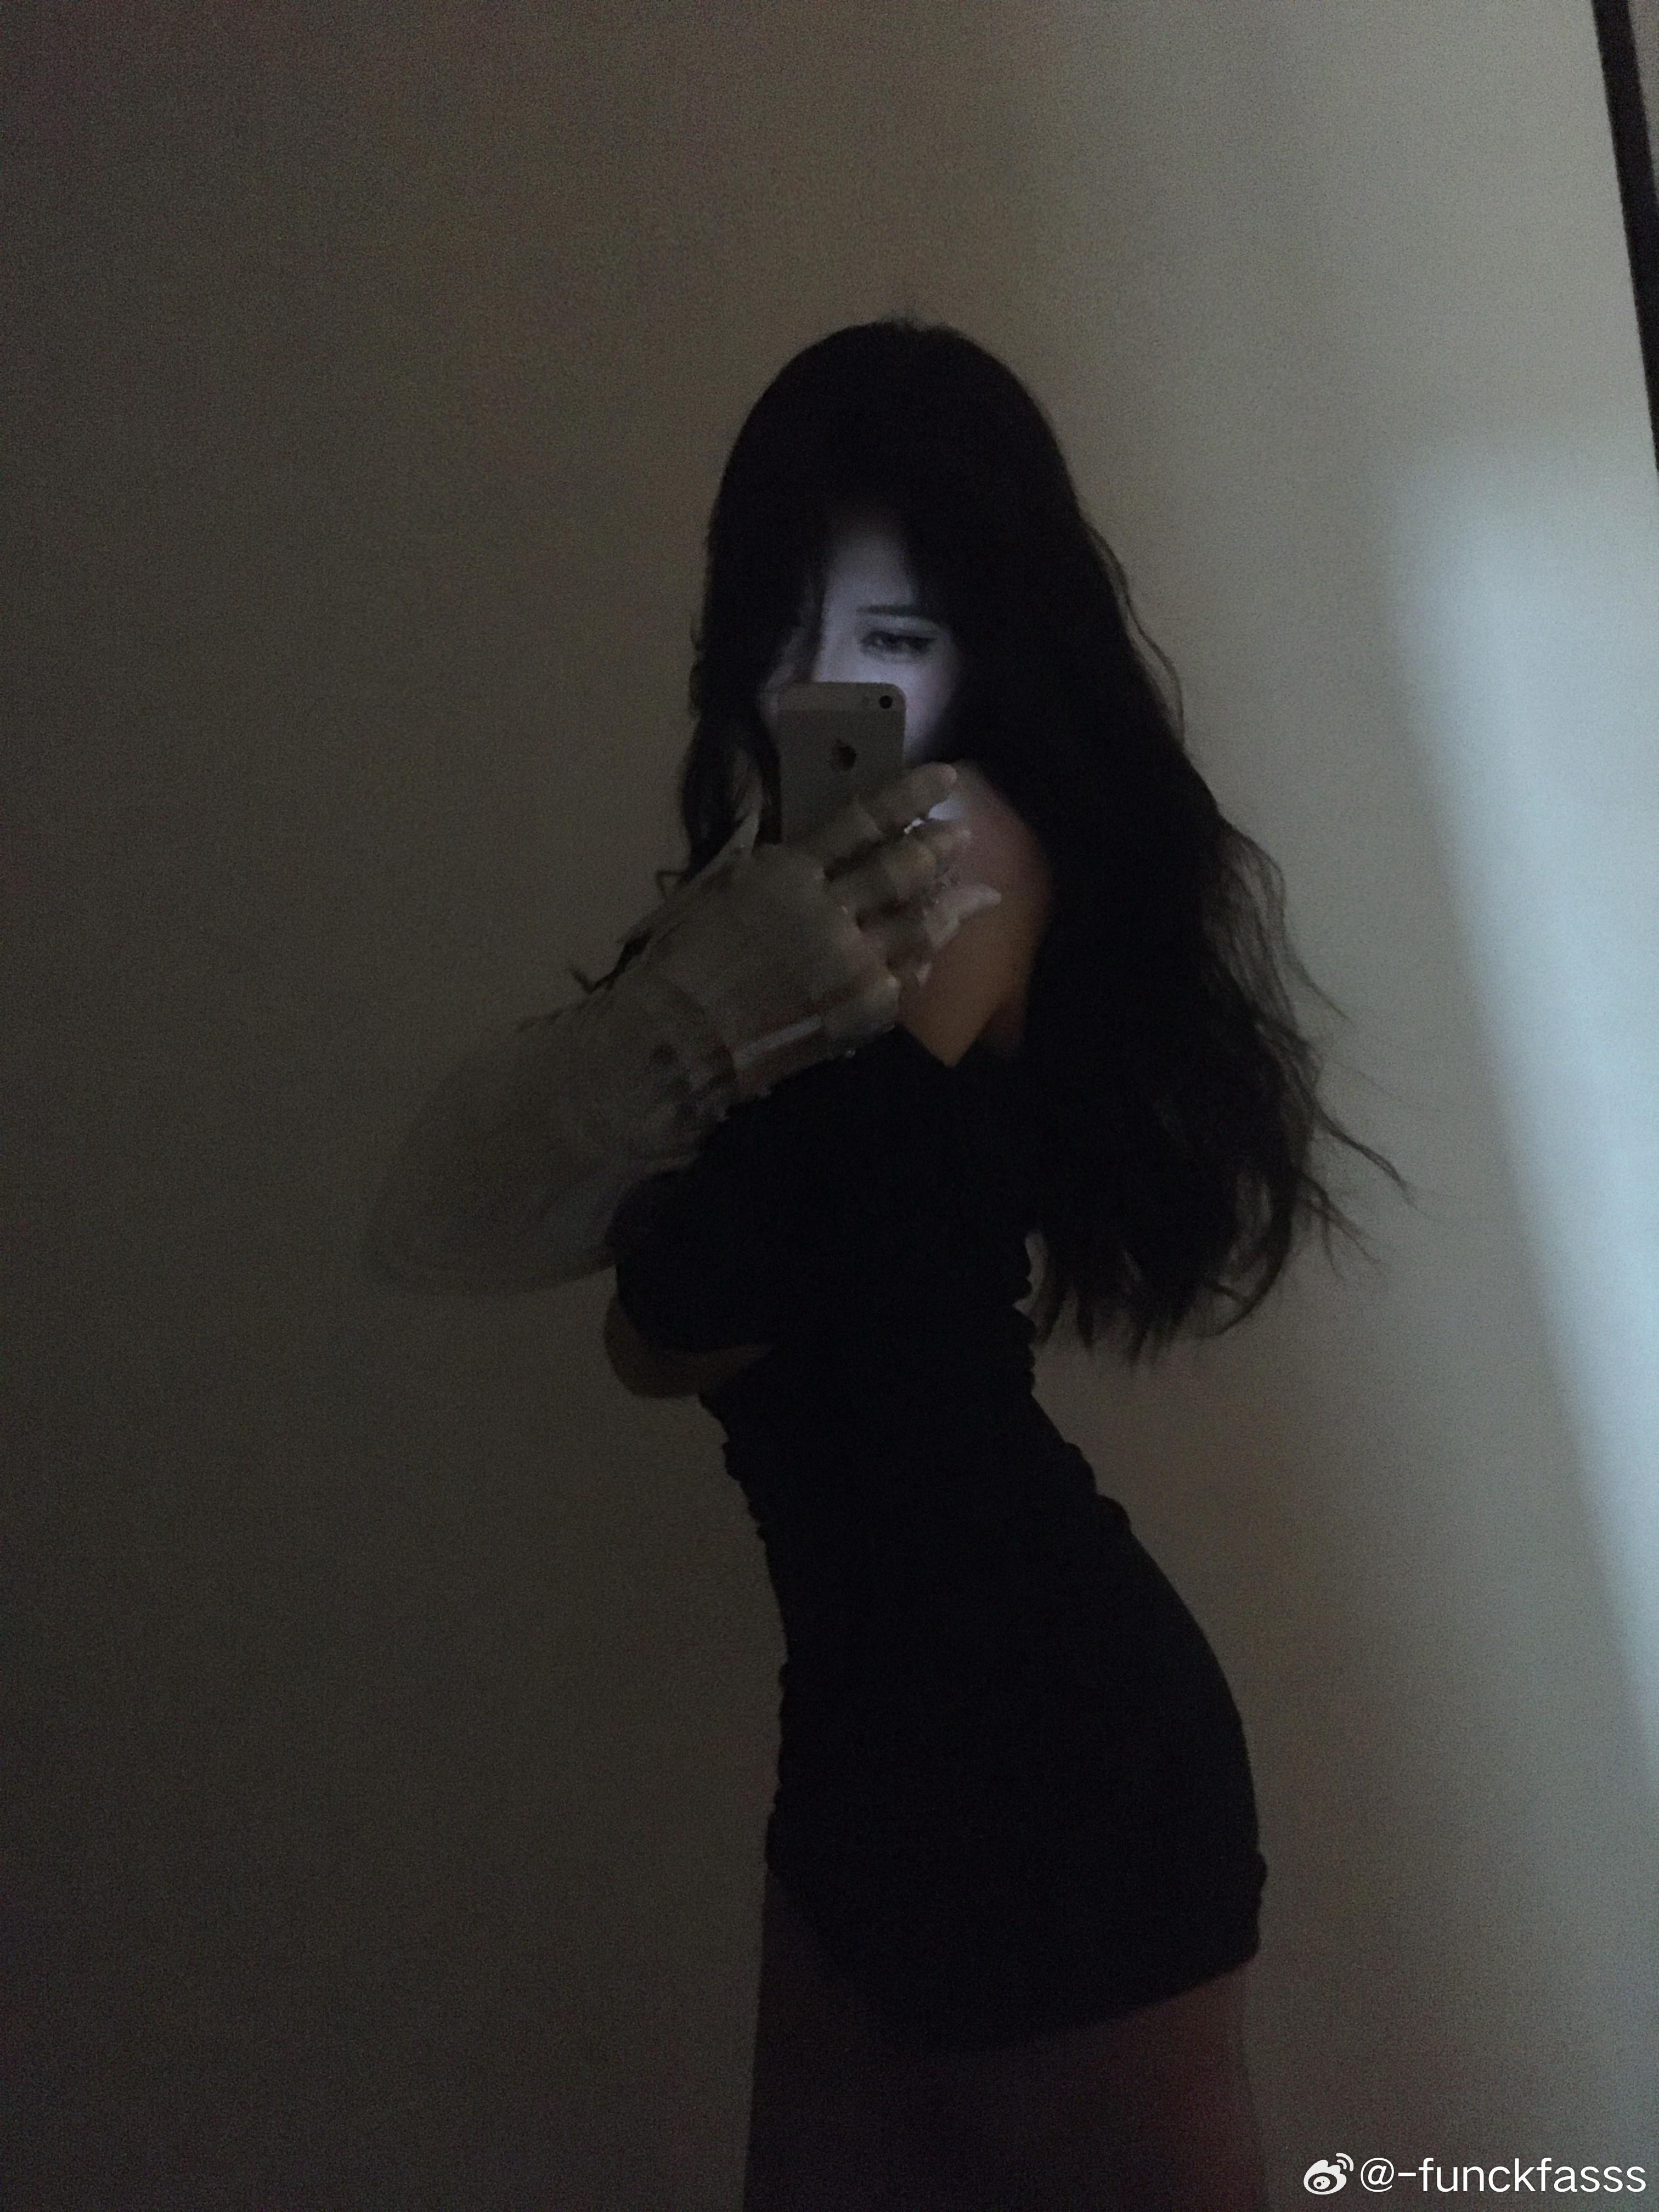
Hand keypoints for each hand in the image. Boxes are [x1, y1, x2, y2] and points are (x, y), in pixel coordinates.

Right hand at [631, 764, 1001, 1099]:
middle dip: (940, 846)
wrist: (679, 1040)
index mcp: (789, 871)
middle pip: (904, 867)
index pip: (865, 819)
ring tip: (976, 891)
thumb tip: (815, 843)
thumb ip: (776, 864)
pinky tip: (936, 949)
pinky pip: (909, 976)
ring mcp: (852, 961)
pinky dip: (926, 958)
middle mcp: (829, 911)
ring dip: (953, 902)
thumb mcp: (723, 890)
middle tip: (961, 835)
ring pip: (921, 922)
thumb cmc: (685, 963)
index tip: (943, 778)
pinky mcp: (862, 1009)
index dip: (910, 795)